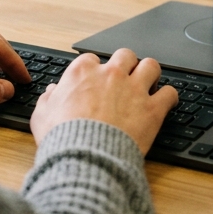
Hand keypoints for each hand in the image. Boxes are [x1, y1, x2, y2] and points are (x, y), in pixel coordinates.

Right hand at [30, 49, 178, 154]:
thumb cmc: (63, 138)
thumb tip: (51, 93)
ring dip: (150, 74)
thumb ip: (48, 100)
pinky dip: (169, 97)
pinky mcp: (152, 109)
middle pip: (125, 55)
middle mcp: (111, 74)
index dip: (95, 71)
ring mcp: (134, 89)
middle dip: (127, 65)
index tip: (96, 81)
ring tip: (149, 84)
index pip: (92, 59)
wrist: (86, 158)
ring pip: (151, 66)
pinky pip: (170, 93)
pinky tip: (166, 103)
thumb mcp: (42, 116)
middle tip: (126, 79)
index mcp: (83, 72)